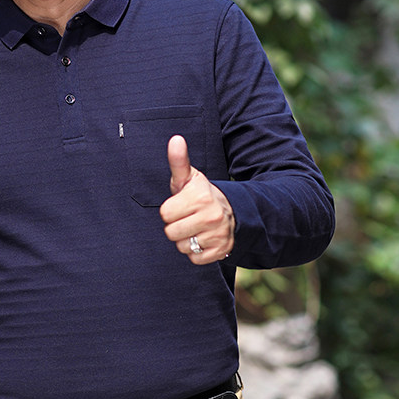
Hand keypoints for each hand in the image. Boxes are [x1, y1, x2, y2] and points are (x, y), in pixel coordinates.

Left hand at [159, 135, 234, 264]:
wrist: (233, 211)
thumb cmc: (201, 194)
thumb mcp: (189, 177)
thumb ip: (178, 161)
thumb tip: (175, 139)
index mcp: (200, 197)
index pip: (165, 214)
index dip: (170, 210)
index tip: (181, 205)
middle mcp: (211, 216)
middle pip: (171, 233)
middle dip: (176, 226)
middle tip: (188, 217)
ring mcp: (218, 235)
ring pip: (182, 247)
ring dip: (186, 240)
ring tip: (196, 227)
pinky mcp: (221, 251)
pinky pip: (195, 259)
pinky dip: (197, 252)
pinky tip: (204, 238)